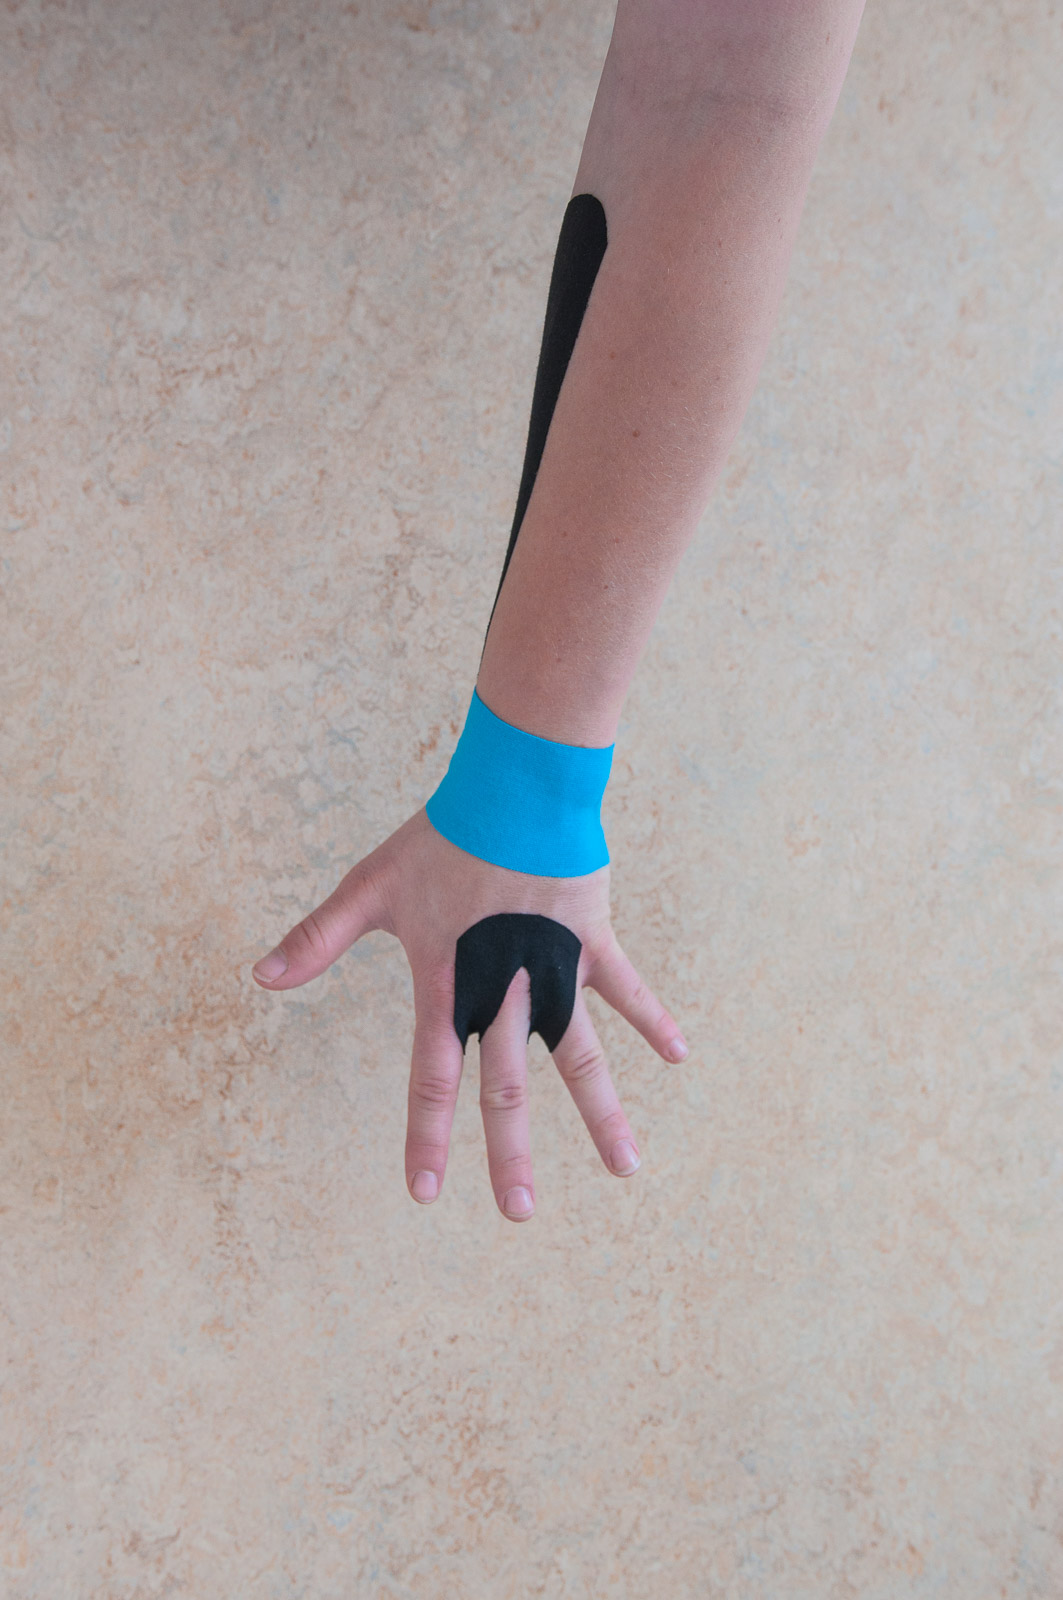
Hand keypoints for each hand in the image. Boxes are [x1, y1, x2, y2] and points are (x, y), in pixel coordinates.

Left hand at [250, 807, 687, 1220]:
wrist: (511, 788)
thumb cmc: (439, 836)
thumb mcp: (370, 886)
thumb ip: (318, 937)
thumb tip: (257, 977)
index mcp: (448, 983)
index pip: (431, 1075)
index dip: (426, 1134)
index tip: (426, 1192)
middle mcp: (503, 989)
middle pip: (507, 1086)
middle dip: (512, 1153)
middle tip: (518, 1212)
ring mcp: (553, 967)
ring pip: (580, 1055)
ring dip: (600, 1112)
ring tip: (626, 1167)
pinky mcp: (591, 938)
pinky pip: (627, 988)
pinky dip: (653, 1020)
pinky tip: (680, 1055)